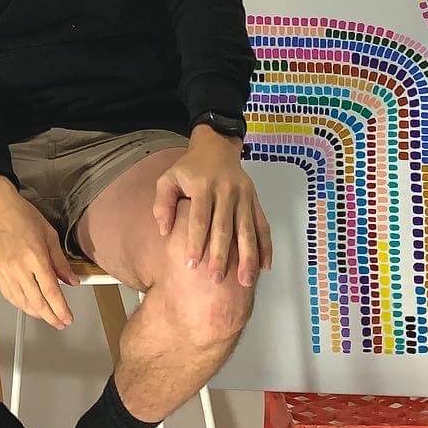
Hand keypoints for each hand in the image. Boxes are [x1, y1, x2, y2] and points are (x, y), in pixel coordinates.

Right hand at [0, 176, 77, 328]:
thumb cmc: (22, 216)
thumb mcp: (50, 235)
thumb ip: (61, 261)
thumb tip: (72, 280)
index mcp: (35, 257)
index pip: (51, 292)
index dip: (61, 309)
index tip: (68, 317)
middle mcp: (18, 267)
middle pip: (36, 302)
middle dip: (51, 317)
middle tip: (60, 322)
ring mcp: (4, 271)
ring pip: (21, 302)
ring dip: (35, 313)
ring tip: (47, 316)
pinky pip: (8, 295)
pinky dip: (19, 304)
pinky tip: (28, 306)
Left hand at [152, 130, 271, 286]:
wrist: (216, 147)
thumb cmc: (189, 168)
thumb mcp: (168, 178)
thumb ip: (162, 203)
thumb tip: (164, 231)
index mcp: (203, 186)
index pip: (200, 219)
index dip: (196, 242)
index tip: (191, 265)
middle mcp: (226, 191)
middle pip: (225, 228)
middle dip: (221, 255)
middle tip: (216, 280)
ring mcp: (244, 196)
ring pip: (247, 230)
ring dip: (247, 257)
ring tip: (245, 281)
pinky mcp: (255, 200)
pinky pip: (262, 225)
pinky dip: (265, 246)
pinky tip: (265, 266)